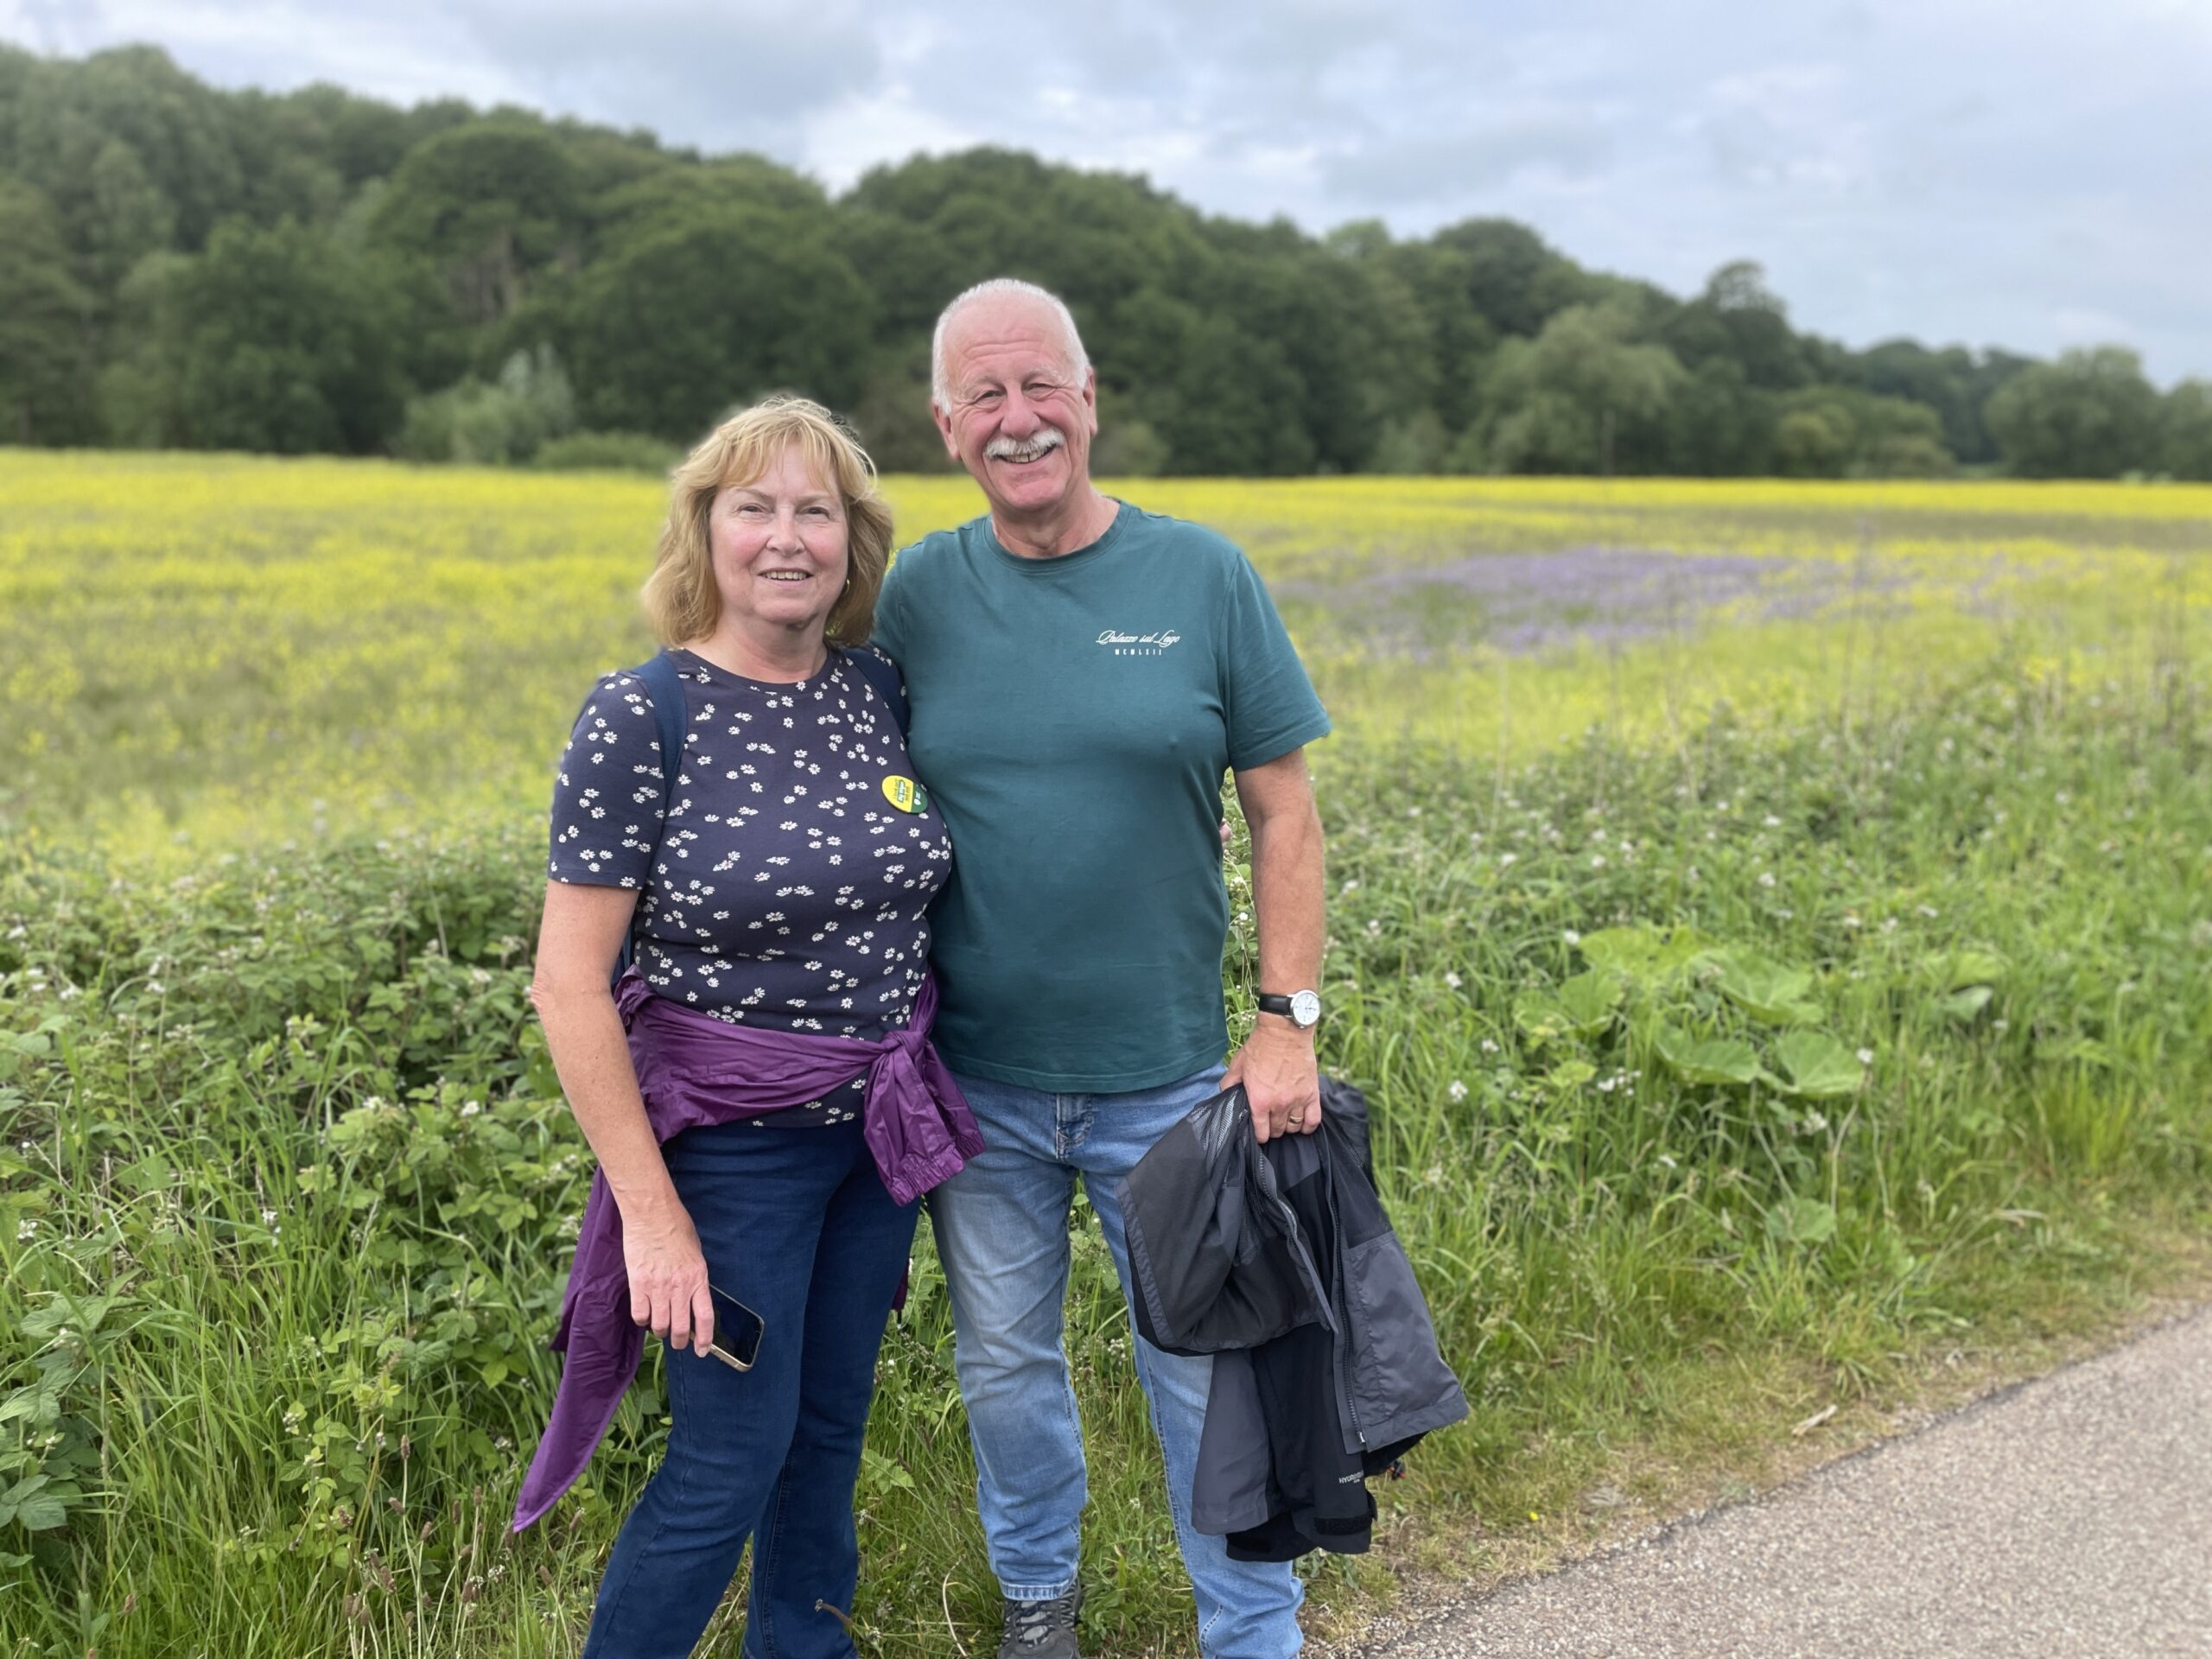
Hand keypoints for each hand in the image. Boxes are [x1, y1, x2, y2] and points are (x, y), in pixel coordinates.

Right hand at [622, 1198, 714, 1357]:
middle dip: (679, 1341)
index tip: (702, 1350)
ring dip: (660, 1330)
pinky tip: (644, 1314)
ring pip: (659, 1325)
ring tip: (660, 1326)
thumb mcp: (696, 1253)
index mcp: (699, 1277)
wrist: (652, 1214)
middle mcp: (680, 1286)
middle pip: (681, 1327)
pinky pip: (640, 1315)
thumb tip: (693, 1297)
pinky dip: (642, 1320)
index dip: (705, 1339)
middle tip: (677, 1342)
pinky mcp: (638, 1283)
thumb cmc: (676, 1227)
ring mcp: (658, 1287)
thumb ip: (695, 1277)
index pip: (705, 1317)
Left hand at [1223, 1020, 1320, 1143]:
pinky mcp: (1312, 1093)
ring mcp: (1298, 1100)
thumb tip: (1226, 1098)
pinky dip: (1308, 1126)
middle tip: (1269, 1121)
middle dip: (1271, 1130)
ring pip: (1294, 1127)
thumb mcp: (1237, 1065)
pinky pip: (1314, 1120)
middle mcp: (1279, 1104)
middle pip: (1277, 1131)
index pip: (1261, 1133)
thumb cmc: (1259, 1047)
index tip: (1257, 1130)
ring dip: (1287, 1126)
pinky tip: (1302, 1123)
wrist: (1283, 1032)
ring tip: (1283, 1119)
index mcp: (1259, 1100)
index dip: (1258, 1135)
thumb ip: (1229, 1085)